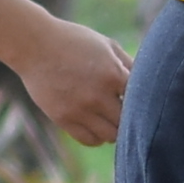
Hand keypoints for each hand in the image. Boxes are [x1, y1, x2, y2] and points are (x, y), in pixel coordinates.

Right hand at [17, 19, 132, 148]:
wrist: (34, 46)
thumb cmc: (74, 42)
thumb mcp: (106, 45)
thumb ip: (128, 63)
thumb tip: (148, 82)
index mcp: (112, 74)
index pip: (141, 100)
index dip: (142, 100)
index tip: (137, 97)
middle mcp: (98, 96)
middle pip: (127, 122)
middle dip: (130, 117)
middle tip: (126, 111)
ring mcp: (80, 110)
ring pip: (111, 136)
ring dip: (115, 129)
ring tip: (112, 119)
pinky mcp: (64, 119)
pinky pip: (90, 140)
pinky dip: (98, 137)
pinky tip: (97, 126)